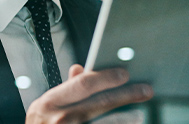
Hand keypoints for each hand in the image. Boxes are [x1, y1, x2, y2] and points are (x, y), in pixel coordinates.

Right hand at [25, 64, 152, 123]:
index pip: (82, 84)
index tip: (124, 73)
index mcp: (48, 103)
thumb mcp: (43, 109)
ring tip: (139, 114)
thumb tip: (79, 69)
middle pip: (99, 103)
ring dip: (125, 119)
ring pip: (104, 123)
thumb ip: (64, 90)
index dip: (106, 77)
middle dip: (125, 95)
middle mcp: (58, 118)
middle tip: (145, 90)